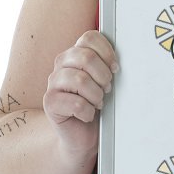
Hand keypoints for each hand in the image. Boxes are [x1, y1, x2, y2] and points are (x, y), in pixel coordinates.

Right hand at [43, 31, 118, 156]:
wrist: (81, 135)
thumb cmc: (95, 105)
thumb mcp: (104, 81)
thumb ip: (108, 66)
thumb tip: (124, 59)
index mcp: (75, 54)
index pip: (89, 38)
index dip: (107, 52)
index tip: (115, 68)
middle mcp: (61, 64)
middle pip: (86, 57)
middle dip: (103, 76)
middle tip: (107, 89)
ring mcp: (53, 83)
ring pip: (80, 80)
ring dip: (96, 95)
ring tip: (97, 103)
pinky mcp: (49, 102)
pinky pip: (76, 103)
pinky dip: (88, 112)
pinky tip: (87, 115)